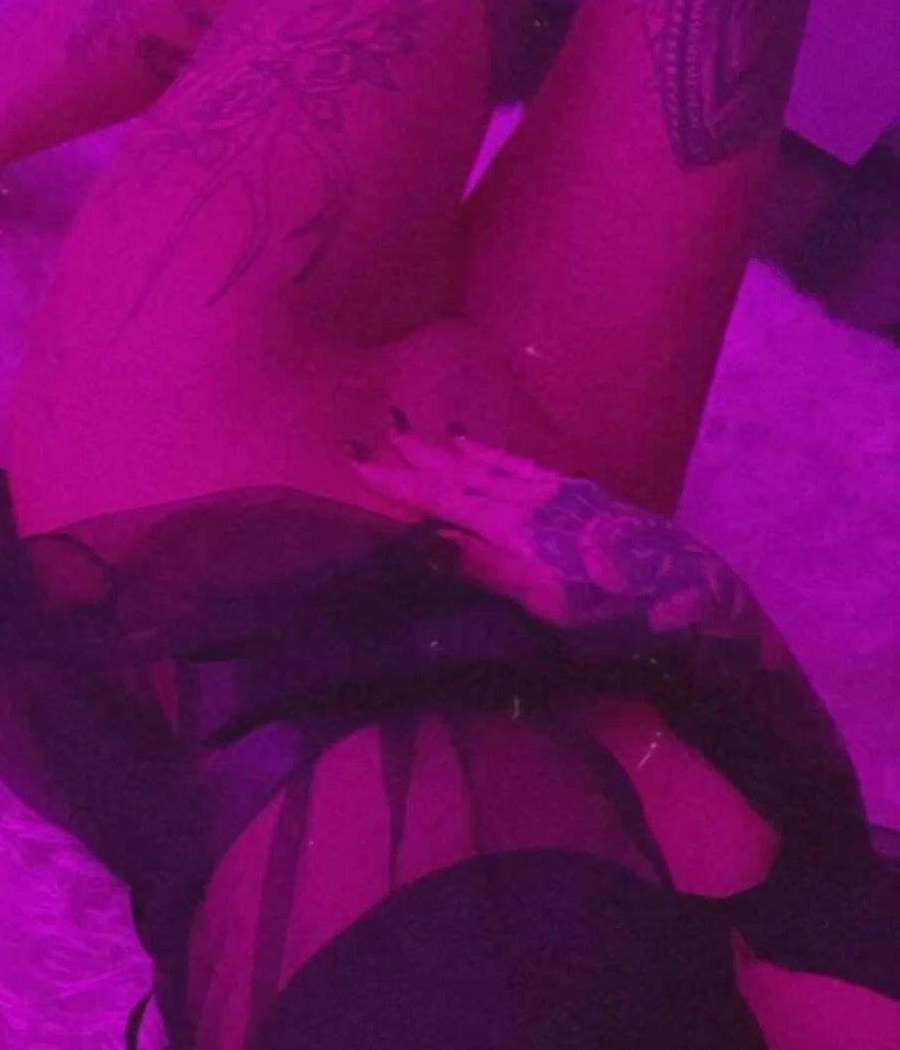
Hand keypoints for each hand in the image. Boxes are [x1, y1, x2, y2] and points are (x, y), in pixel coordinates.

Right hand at [352, 425, 764, 643]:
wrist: (687, 592)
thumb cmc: (614, 613)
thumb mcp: (548, 603)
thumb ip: (491, 568)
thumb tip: (431, 541)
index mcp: (516, 529)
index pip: (447, 499)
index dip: (402, 484)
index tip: (362, 464)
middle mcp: (534, 503)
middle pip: (467, 476)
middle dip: (421, 459)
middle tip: (382, 438)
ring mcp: (562, 497)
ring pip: (497, 466)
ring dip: (457, 452)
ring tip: (428, 436)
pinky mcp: (585, 499)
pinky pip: (527, 467)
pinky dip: (499, 456)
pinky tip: (492, 453)